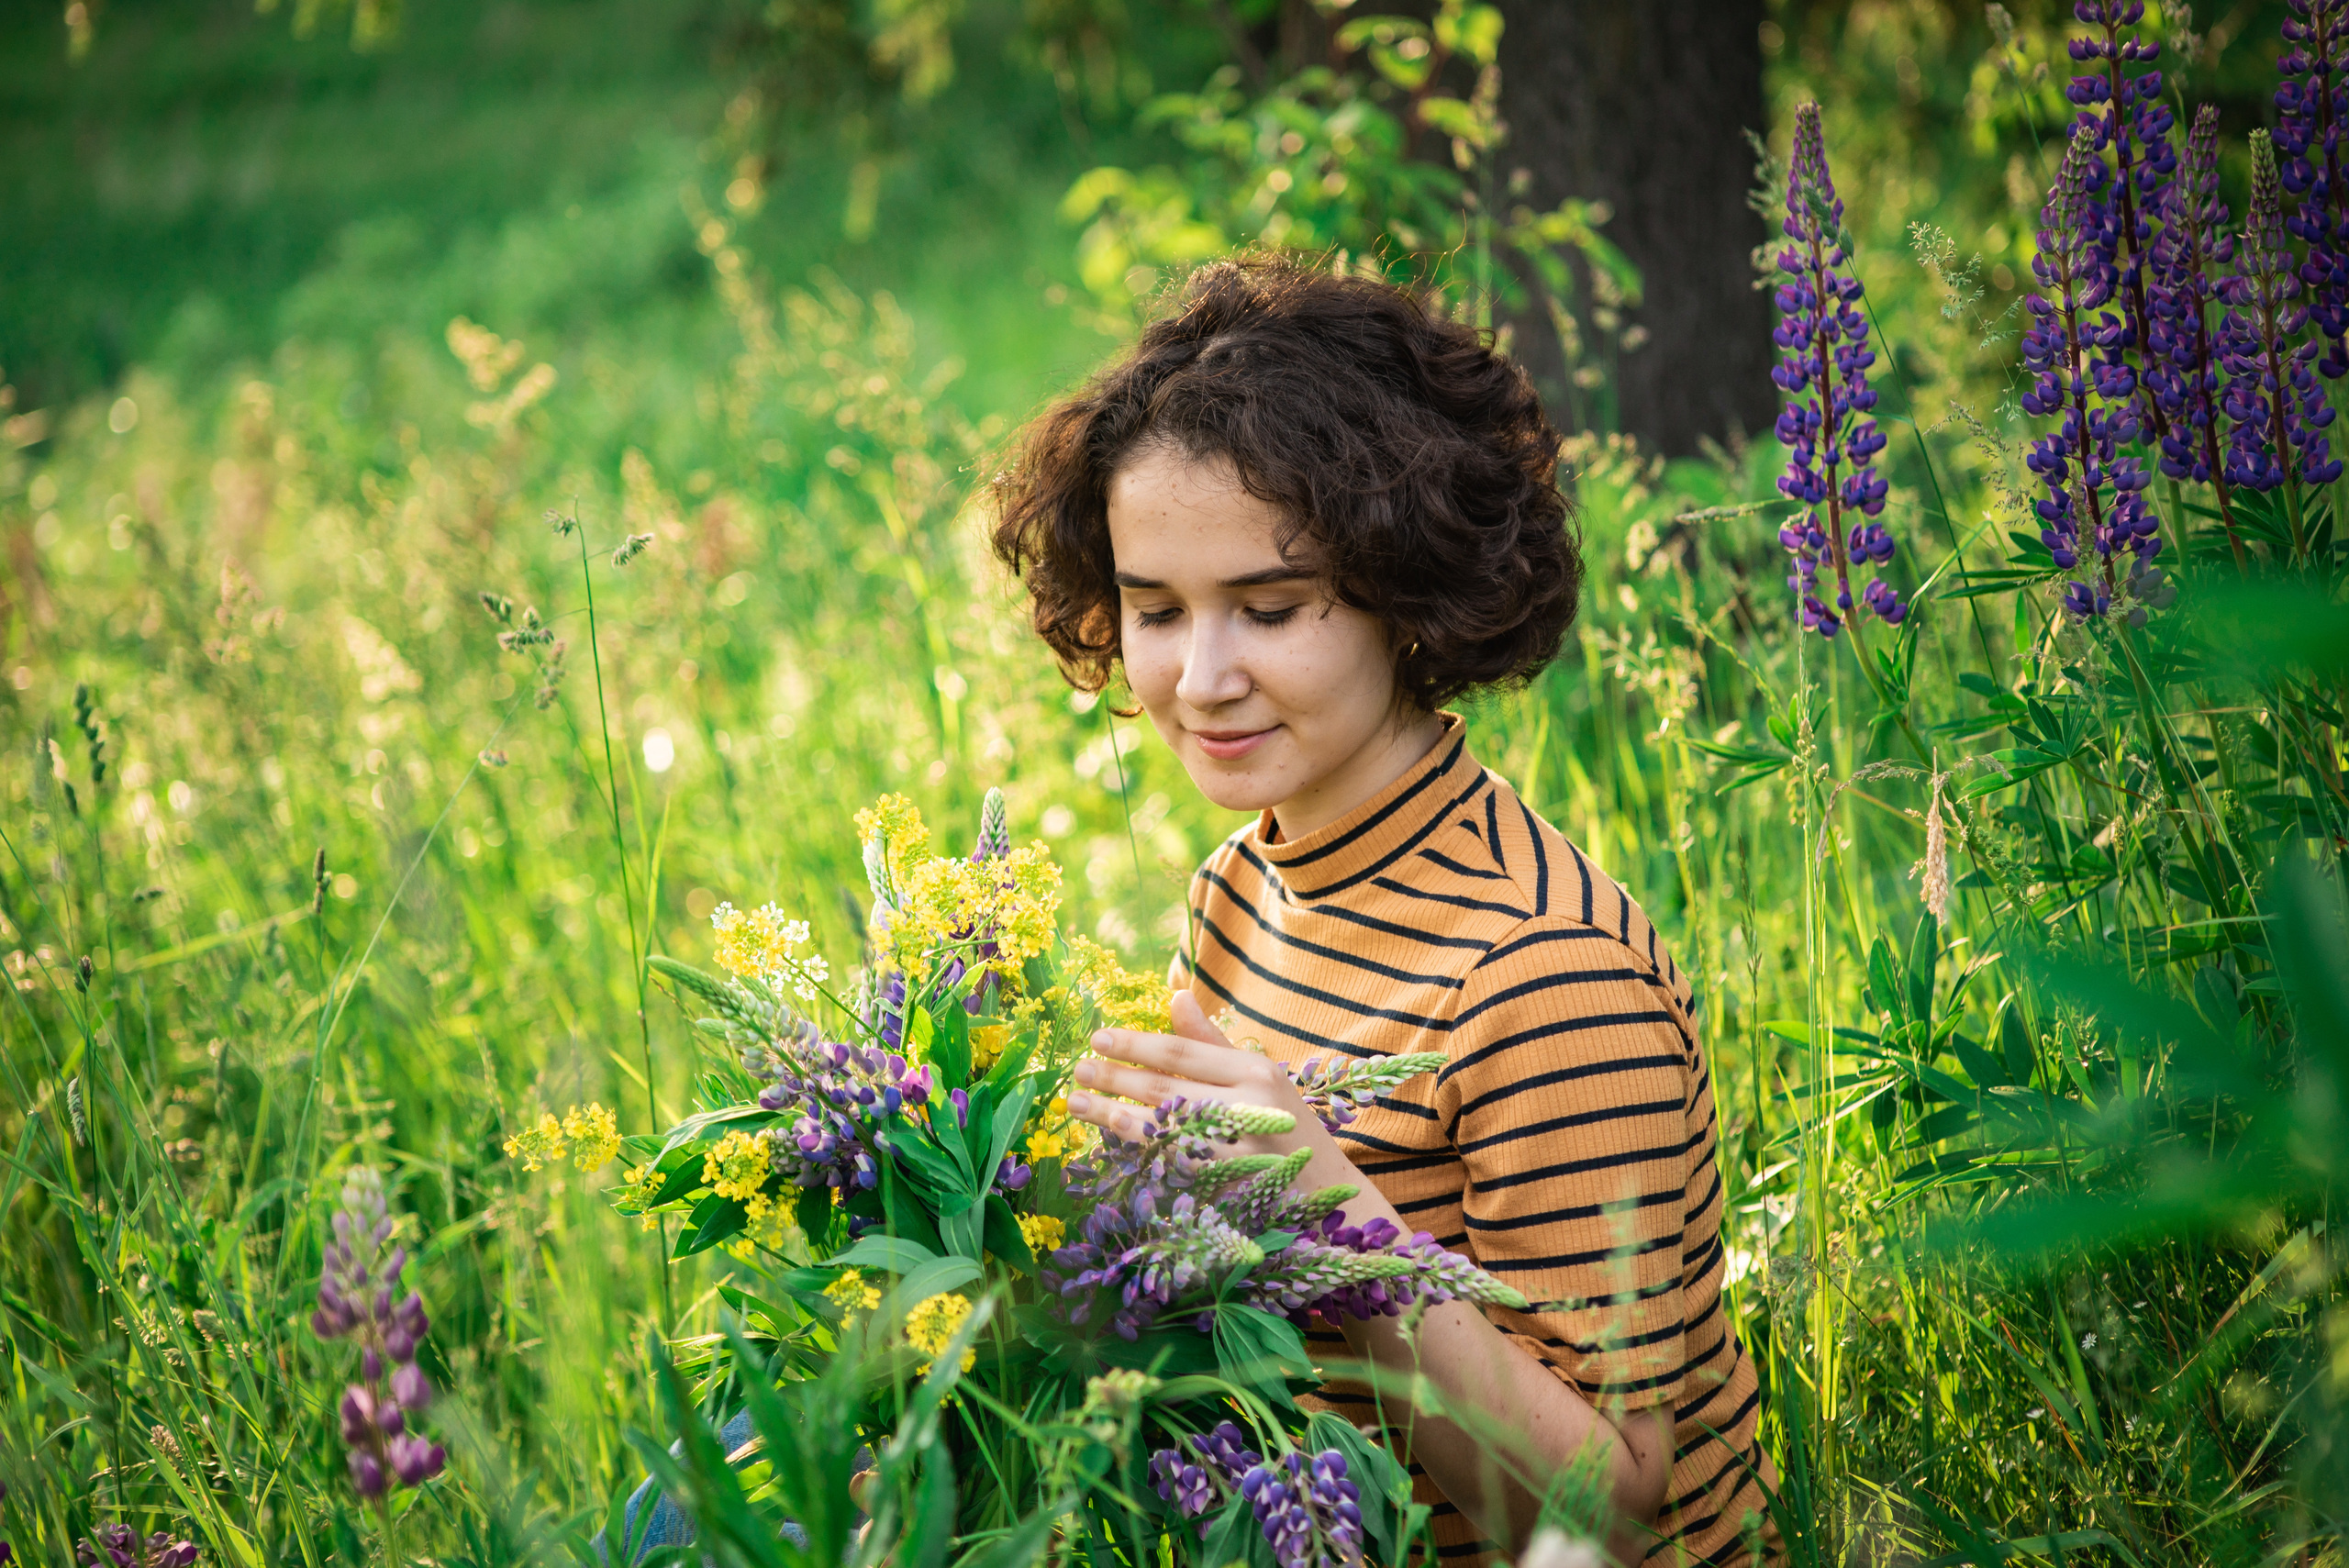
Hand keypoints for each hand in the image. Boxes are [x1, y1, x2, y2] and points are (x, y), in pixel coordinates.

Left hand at [1065, 993, 1367, 1198]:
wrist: (1327, 1196)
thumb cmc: (1287, 1130)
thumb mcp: (1260, 1078)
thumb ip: (1212, 1043)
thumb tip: (1176, 996)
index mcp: (1255, 1070)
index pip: (1182, 1052)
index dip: (1136, 1044)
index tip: (1098, 1038)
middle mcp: (1247, 1105)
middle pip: (1165, 1087)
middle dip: (1115, 1077)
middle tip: (1078, 1069)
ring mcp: (1235, 1149)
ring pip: (1159, 1126)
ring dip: (1111, 1114)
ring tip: (1076, 1102)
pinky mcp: (1224, 1186)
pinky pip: (1167, 1161)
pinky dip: (1135, 1149)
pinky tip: (1107, 1139)